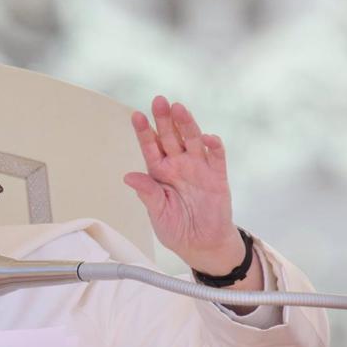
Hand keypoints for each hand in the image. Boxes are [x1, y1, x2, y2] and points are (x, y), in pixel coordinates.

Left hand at [124, 96, 244, 274]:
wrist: (202, 245)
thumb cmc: (177, 229)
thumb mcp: (157, 214)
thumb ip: (148, 194)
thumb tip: (128, 177)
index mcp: (159, 173)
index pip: (150, 147)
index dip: (144, 131)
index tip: (136, 116)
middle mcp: (178, 165)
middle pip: (170, 137)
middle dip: (164, 119)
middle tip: (159, 101)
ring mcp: (198, 168)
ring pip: (192, 140)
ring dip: (186, 124)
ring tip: (179, 108)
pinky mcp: (217, 177)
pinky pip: (216, 157)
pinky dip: (213, 146)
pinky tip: (207, 138)